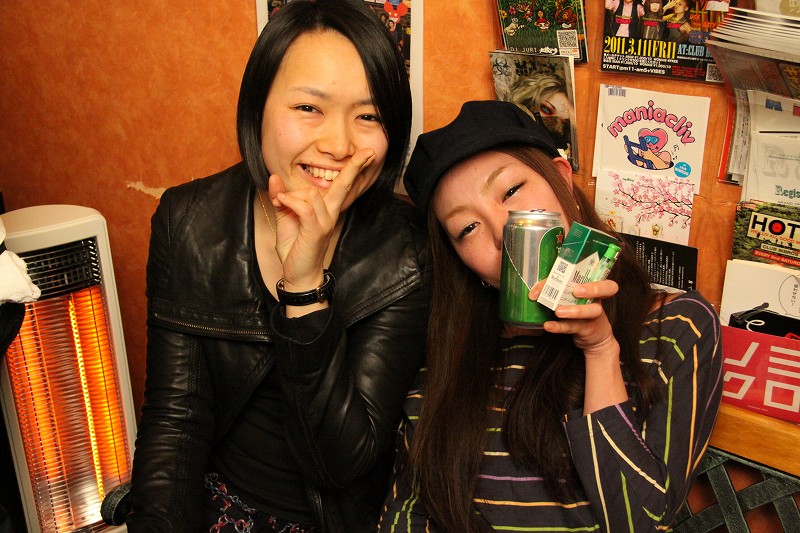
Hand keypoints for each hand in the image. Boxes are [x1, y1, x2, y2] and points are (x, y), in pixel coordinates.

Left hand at [268, 148, 375, 290]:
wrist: (298, 274)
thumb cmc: (295, 247)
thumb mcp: (286, 217)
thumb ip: (282, 197)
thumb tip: (275, 178)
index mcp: (326, 209)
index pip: (342, 185)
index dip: (353, 168)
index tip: (366, 153)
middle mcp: (330, 213)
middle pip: (344, 185)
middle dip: (354, 167)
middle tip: (367, 152)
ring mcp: (325, 222)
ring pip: (312, 194)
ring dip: (291, 195)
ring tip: (280, 203)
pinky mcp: (315, 230)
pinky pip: (305, 208)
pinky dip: (291, 201)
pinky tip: (281, 202)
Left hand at [529, 279, 619, 359]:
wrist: (594, 337)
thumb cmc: (579, 309)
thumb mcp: (572, 297)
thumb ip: (557, 289)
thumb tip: (535, 292)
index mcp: (595, 286)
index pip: (601, 276)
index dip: (595, 275)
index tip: (576, 274)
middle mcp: (598, 298)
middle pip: (606, 289)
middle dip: (591, 289)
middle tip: (576, 291)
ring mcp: (594, 315)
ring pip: (589, 311)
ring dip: (574, 311)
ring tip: (558, 311)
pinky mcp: (586, 329)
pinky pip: (573, 327)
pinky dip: (559, 326)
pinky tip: (548, 325)